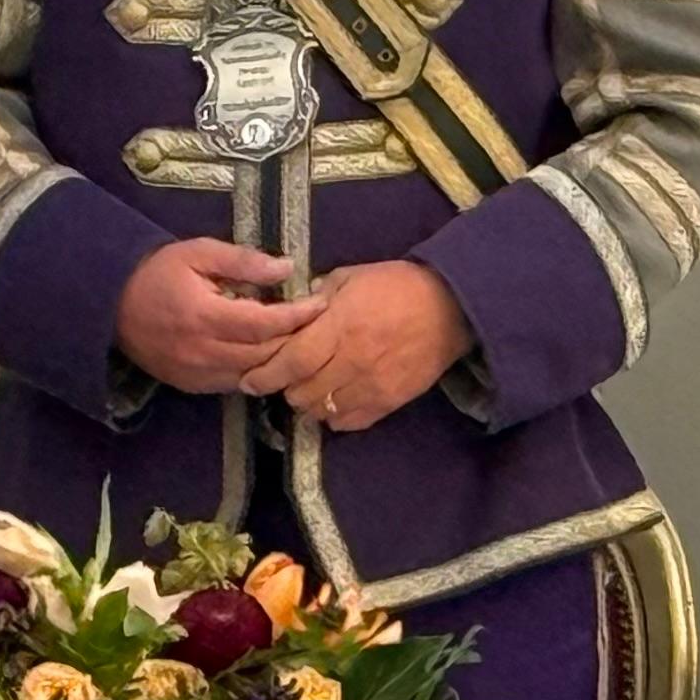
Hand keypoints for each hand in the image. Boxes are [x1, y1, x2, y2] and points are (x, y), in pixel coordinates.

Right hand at [113, 237, 325, 394]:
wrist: (111, 303)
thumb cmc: (158, 271)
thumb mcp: (198, 252)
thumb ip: (242, 261)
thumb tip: (286, 269)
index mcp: (204, 316)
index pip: (265, 324)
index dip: (297, 316)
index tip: (322, 304)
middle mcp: (203, 352)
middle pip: (265, 355)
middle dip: (296, 340)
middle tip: (320, 323)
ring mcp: (196, 374)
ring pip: (254, 376)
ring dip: (279, 360)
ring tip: (300, 339)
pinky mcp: (192, 386)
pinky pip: (236, 384)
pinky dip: (255, 371)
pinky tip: (266, 354)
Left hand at [240, 260, 473, 430]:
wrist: (450, 308)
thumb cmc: (395, 286)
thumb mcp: (350, 278)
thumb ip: (317, 298)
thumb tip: (290, 313)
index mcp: (340, 327)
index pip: (293, 361)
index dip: (266, 374)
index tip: (250, 380)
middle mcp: (353, 362)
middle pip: (302, 392)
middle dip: (284, 388)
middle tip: (283, 378)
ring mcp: (372, 386)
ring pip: (322, 411)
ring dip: (308, 403)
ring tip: (309, 387)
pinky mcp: (389, 402)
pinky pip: (350, 422)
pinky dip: (334, 415)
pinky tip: (334, 399)